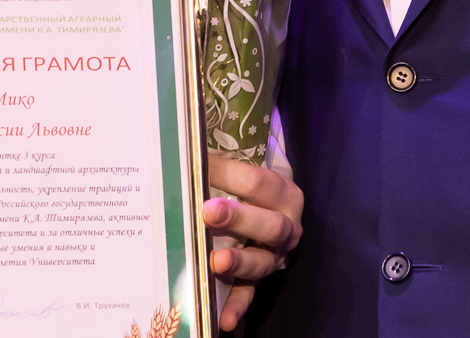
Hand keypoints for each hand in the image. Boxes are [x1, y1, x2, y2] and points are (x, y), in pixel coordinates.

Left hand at [203, 155, 303, 330]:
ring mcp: (273, 256)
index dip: (229, 174)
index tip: (200, 166)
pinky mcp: (259, 281)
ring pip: (261, 262)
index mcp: (284, 194)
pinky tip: (224, 320)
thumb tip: (183, 148)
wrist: (268, 210)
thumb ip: (218, 165)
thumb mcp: (240, 173)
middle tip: (208, 211)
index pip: (258, 182)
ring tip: (217, 262)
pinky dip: (237, 307)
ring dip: (240, 262)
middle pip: (269, 224)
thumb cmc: (246, 188)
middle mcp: (286, 226)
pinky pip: (249, 295)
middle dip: (239, 218)